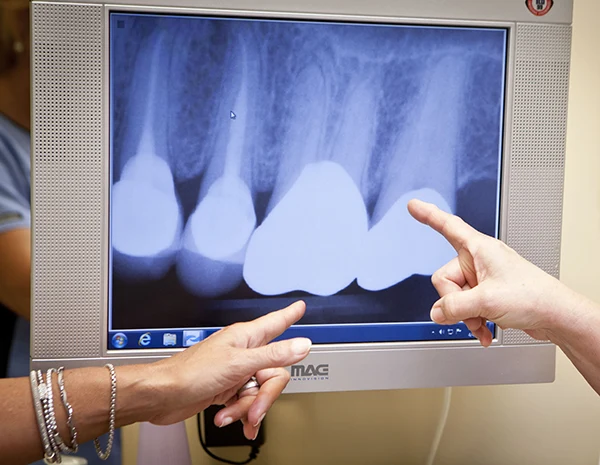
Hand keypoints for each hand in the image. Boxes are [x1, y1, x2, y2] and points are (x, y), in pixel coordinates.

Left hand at [147, 301, 310, 438]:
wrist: (164, 396)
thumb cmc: (191, 372)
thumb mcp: (239, 363)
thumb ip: (273, 355)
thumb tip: (302, 345)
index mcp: (246, 337)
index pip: (275, 322)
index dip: (289, 315)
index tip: (300, 307)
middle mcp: (243, 352)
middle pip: (274, 372)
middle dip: (265, 396)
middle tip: (256, 409)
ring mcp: (235, 371)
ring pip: (260, 391)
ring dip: (247, 408)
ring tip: (232, 414)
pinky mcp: (227, 389)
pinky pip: (246, 402)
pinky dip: (240, 413)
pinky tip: (229, 418)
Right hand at [407, 199, 566, 346]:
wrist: (556, 316)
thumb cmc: (533, 296)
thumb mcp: (486, 301)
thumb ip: (454, 306)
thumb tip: (436, 312)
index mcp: (480, 248)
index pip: (448, 226)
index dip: (428, 215)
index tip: (413, 206)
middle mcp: (480, 260)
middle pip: (445, 278)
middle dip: (455, 300)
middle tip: (472, 310)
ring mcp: (483, 278)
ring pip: (455, 297)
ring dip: (465, 315)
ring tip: (483, 322)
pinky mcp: (488, 294)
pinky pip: (467, 306)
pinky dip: (473, 320)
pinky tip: (484, 330)